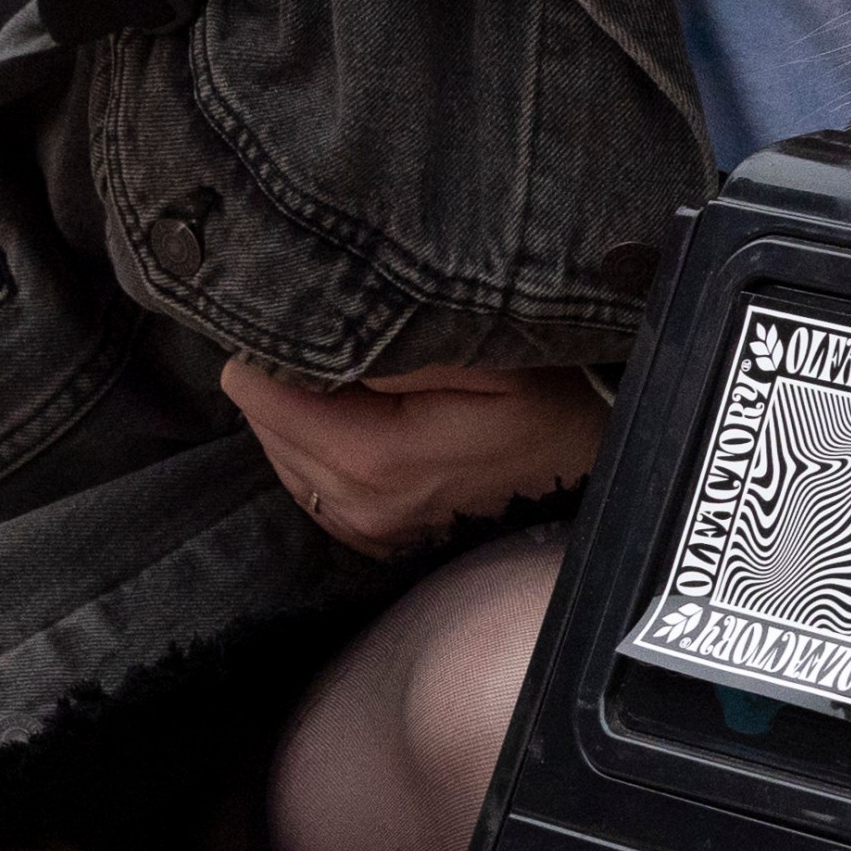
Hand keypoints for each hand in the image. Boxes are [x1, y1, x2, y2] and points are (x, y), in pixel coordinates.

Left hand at [220, 357, 605, 559]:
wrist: (593, 471)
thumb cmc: (552, 402)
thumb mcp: (489, 356)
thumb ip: (394, 345)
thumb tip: (311, 326)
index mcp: (373, 459)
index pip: (256, 390)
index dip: (277, 343)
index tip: (316, 313)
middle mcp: (356, 507)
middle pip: (261, 419)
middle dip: (290, 374)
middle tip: (349, 340)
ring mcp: (364, 530)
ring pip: (279, 449)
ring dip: (305, 409)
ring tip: (361, 377)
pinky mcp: (373, 537)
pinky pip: (308, 480)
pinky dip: (323, 443)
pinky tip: (367, 416)